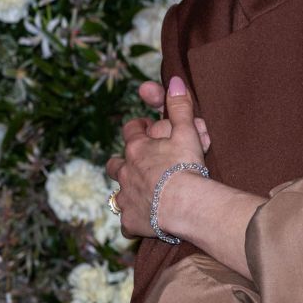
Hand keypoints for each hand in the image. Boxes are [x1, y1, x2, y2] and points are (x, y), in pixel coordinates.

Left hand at [106, 77, 207, 236]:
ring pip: (117, 193)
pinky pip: (127, 223)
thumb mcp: (187, 131)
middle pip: (115, 163)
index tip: (148, 128)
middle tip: (139, 164)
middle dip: (124, 162)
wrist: (184, 204)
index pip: (131, 130)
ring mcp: (125, 197)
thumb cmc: (186, 166)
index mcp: (137, 148)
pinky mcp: (131, 221)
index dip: (139, 128)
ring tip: (141, 193)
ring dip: (126, 191)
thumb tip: (174, 80)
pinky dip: (134, 221)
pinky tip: (144, 222)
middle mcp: (125, 171)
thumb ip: (180, 106)